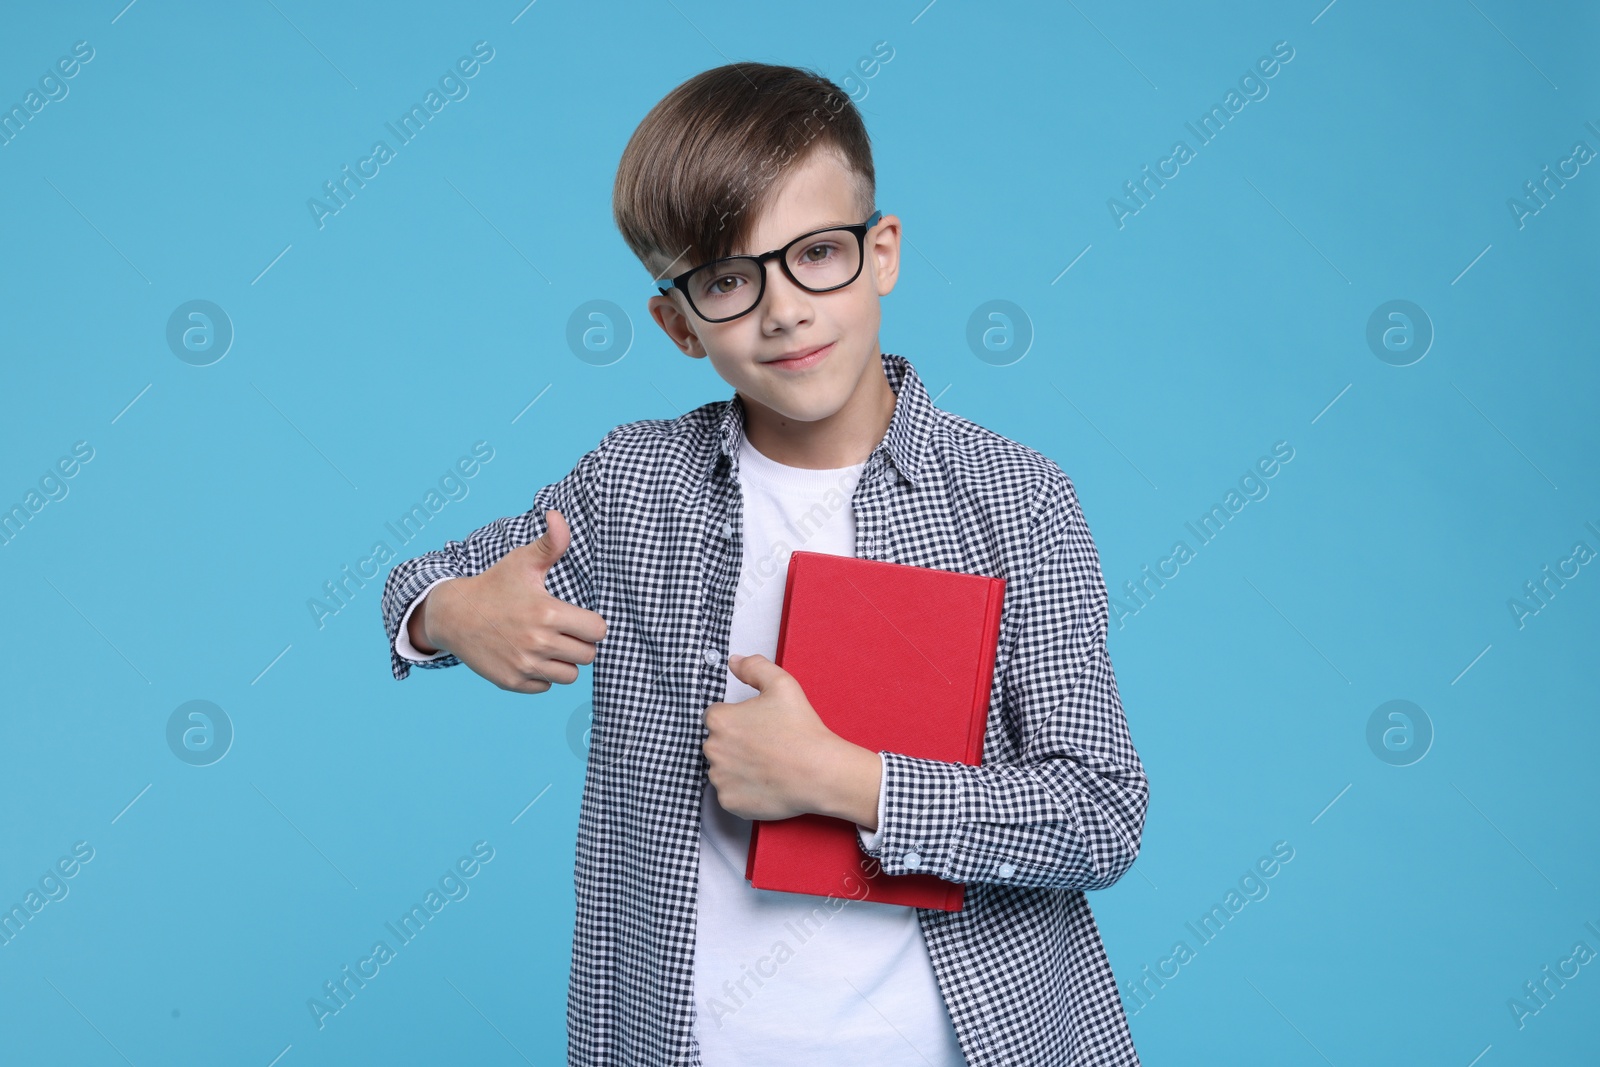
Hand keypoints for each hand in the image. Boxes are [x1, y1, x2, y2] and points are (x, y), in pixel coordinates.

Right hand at [414, 508, 607, 693]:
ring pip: (571, 675)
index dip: (592, 623)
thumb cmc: (495, 585)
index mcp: (547, 612)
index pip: (598, 630)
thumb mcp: (522, 561)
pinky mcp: (512, 682)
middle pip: (588, 655)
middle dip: (580, 642)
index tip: (577, 617)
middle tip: (563, 630)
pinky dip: (543, 675)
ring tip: (549, 644)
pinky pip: (547, 686)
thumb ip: (550, 542)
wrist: (453, 615)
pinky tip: (530, 656)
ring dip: (564, 661)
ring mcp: (524, 665)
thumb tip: (557, 515)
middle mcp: (538, 643)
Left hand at [703, 653, 871, 822]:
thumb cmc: (801, 729)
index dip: (738, 718)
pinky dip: (744, 790)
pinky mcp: (730, 802)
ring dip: (737, 767)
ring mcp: (720, 779)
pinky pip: (730, 793)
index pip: (716, 716)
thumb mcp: (782, 684)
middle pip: (717, 743)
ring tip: (767, 764)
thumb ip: (753, 667)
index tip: (758, 725)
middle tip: (765, 745)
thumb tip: (734, 662)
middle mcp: (713, 750)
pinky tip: (765, 782)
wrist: (820, 772)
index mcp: (720, 720)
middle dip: (735, 743)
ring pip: (722, 769)